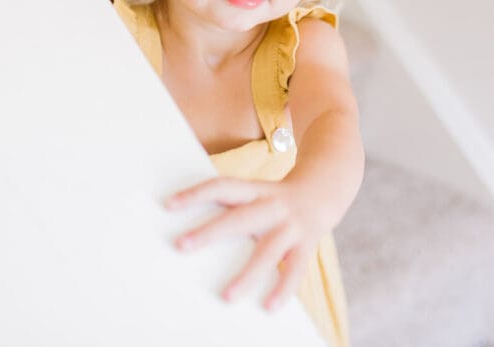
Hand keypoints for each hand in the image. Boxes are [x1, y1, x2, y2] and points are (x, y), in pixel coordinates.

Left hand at [164, 176, 327, 311]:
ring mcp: (291, 226)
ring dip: (248, 274)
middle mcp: (272, 205)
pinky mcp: (307, 245)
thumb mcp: (254, 193)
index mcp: (255, 190)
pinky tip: (269, 306)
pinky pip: (295, 269)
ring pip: (268, 250)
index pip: (223, 186)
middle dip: (211, 232)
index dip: (196, 193)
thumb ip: (231, 208)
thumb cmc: (275, 199)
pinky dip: (283, 289)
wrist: (323, 190)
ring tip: (228, 297)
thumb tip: (192, 233)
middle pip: (240, 218)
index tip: (169, 205)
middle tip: (181, 245)